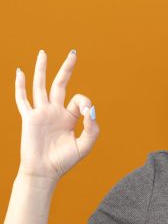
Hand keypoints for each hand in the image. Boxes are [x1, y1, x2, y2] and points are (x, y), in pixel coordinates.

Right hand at [15, 49, 99, 181]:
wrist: (45, 171)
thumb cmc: (64, 161)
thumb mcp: (85, 145)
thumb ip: (92, 128)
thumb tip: (91, 109)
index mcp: (70, 117)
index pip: (79, 99)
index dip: (85, 102)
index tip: (87, 112)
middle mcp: (56, 112)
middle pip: (60, 84)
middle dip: (67, 68)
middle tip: (73, 52)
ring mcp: (41, 113)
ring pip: (41, 86)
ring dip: (42, 69)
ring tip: (43, 52)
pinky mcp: (29, 118)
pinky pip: (22, 99)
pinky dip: (20, 86)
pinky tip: (20, 72)